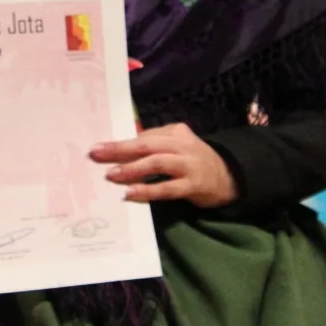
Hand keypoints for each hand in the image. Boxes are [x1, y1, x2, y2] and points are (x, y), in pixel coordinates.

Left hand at [89, 123, 236, 208]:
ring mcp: (188, 165)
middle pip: (146, 145)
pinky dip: (148, 190)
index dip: (119, 141)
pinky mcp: (193, 185)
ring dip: (131, 169)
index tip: (98, 146)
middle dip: (119, 150)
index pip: (143, 136)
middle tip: (97, 155)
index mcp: (175, 132)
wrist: (229, 177)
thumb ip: (153, 142)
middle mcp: (181, 145)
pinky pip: (167, 188)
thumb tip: (120, 144)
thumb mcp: (176, 145)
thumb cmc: (193, 161)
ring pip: (156, 164)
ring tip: (111, 175)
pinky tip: (130, 193)